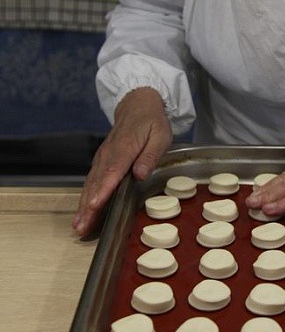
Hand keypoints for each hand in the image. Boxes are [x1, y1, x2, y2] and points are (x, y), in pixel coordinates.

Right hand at [72, 87, 172, 237]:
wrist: (137, 106)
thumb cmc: (151, 123)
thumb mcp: (160, 136)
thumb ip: (150, 156)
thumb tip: (140, 174)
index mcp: (124, 148)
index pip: (112, 172)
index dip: (103, 190)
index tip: (95, 205)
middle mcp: (109, 154)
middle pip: (97, 183)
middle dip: (88, 206)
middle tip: (81, 226)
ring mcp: (102, 158)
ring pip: (91, 184)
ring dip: (83, 205)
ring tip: (78, 225)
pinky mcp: (101, 161)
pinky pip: (92, 181)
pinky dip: (85, 197)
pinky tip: (82, 212)